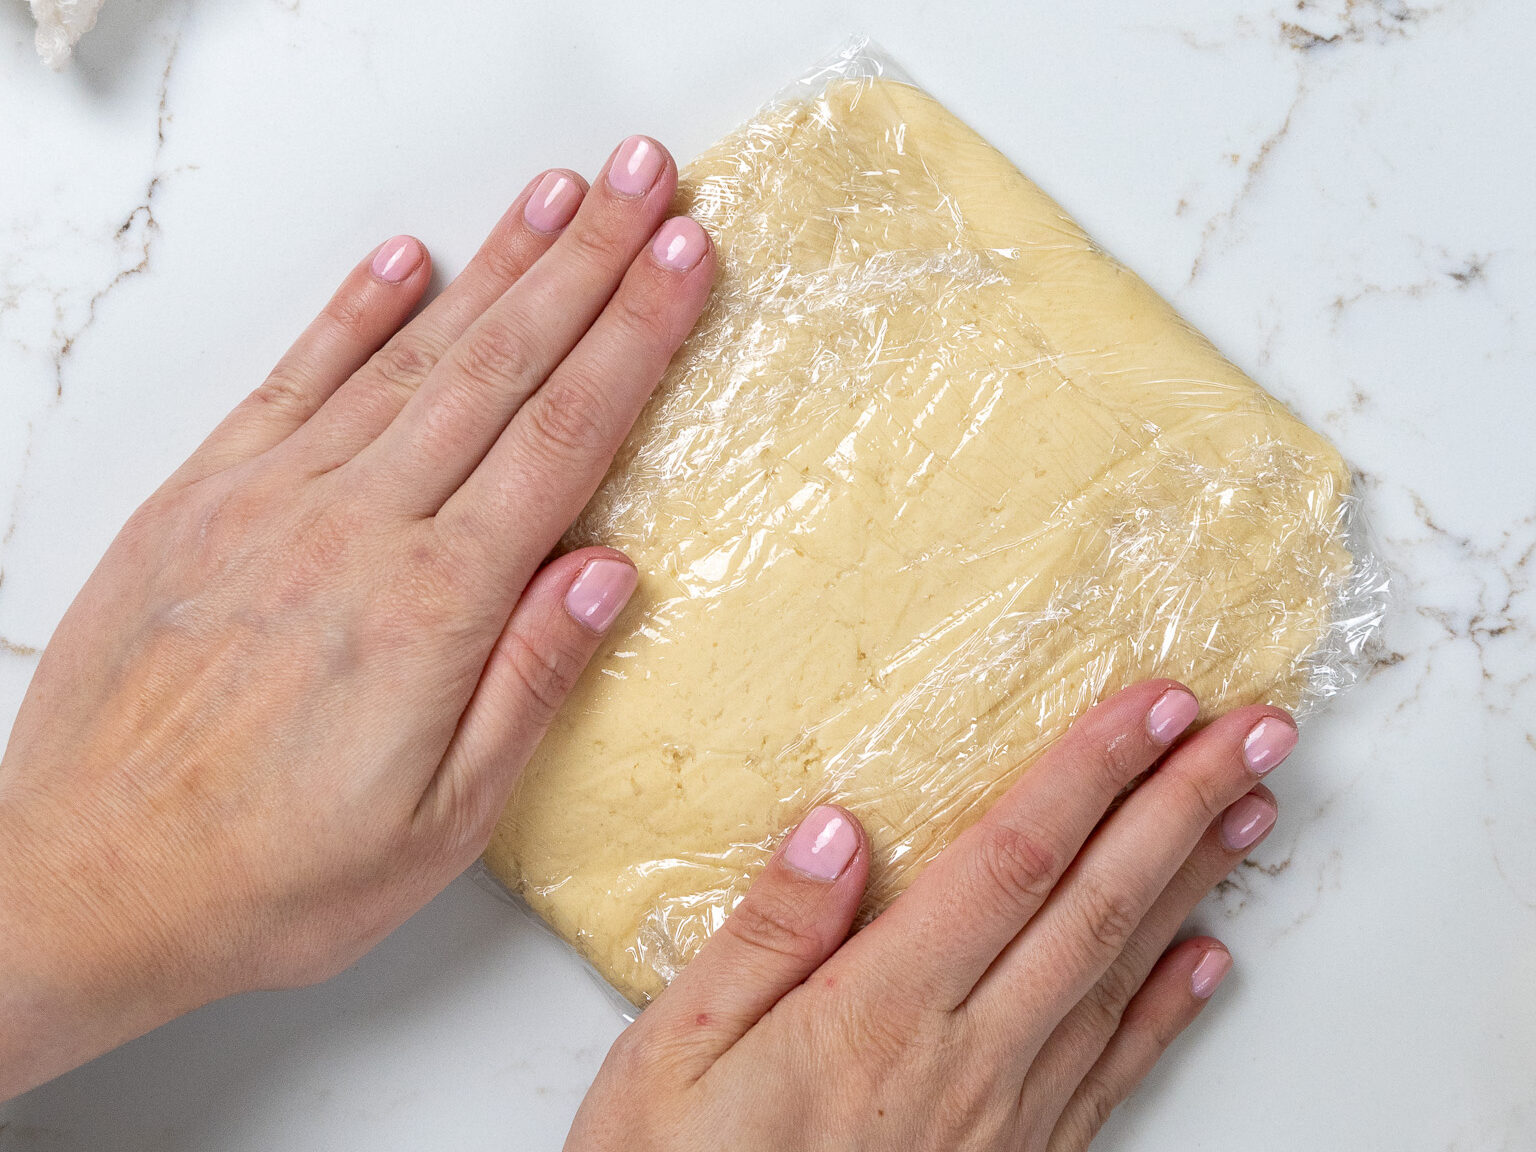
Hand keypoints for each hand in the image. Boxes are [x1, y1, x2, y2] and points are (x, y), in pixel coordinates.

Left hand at [0, 137, 714, 1098]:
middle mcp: (353, 529)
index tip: (685, 258)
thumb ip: (528, 684)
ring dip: (498, 266)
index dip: (634, 335)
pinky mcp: (202, 497)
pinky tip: (408, 260)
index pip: (562, 437)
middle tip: (646, 181)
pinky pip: (293, 379)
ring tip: (563, 197)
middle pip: (500, 367)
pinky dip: (355, 310)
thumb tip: (609, 571)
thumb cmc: (268, 873)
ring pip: (410, 355)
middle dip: (589, 262)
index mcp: (430, 608)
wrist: (82, 882)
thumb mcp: (438, 824)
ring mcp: (271, 500)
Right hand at [567, 681, 1294, 1150]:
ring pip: (1121, 974)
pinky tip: (1207, 962)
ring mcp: (1003, 1115)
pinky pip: (1112, 1073)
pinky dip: (1168, 1009)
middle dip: (1184, 802)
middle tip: (1255, 730)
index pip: (1011, 860)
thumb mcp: (675, 1055)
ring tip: (1250, 811)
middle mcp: (965, 1057)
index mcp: (880, 1010)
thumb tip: (833, 829)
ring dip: (1195, 883)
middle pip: (1096, 904)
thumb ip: (765, 936)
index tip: (1154, 705)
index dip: (1092, 772)